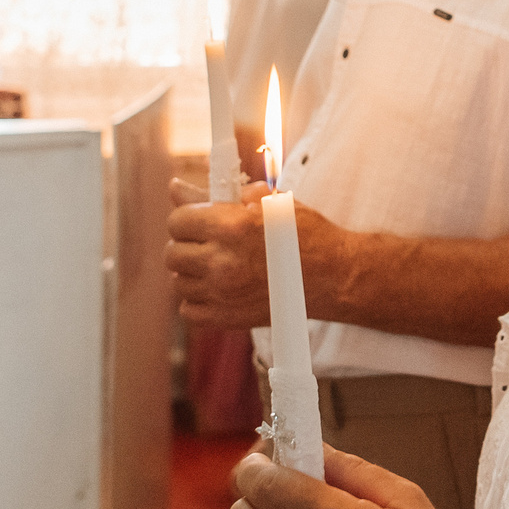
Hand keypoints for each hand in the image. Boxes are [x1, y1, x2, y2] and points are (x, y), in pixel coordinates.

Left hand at [168, 181, 332, 330]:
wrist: (334, 276)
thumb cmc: (306, 234)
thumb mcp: (267, 203)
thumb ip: (217, 195)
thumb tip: (176, 189)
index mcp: (231, 227)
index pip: (178, 221)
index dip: (187, 218)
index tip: (199, 221)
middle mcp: (222, 262)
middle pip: (173, 253)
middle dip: (187, 244)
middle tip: (208, 243)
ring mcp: (223, 294)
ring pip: (179, 282)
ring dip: (192, 272)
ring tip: (216, 266)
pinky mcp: (228, 319)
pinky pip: (189, 311)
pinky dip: (197, 300)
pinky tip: (218, 289)